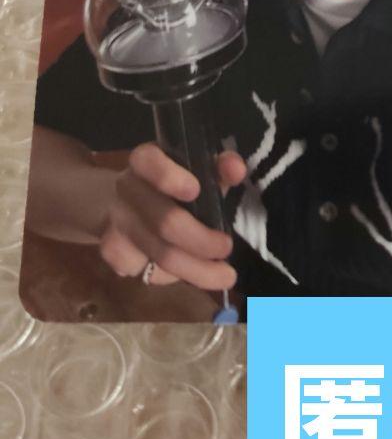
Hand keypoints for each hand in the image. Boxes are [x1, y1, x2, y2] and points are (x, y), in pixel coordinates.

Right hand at [98, 143, 246, 290]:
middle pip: (163, 221)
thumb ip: (221, 167)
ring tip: (225, 276)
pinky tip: (187, 274)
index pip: (148, 161)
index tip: (194, 191)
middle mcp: (126, 188)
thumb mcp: (199, 171)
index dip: (168, 177)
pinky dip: (170, 277)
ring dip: (196, 269)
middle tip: (227, 248)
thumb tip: (236, 169)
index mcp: (146, 161)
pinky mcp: (110, 250)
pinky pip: (144, 271)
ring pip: (158, 253)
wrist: (124, 204)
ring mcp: (115, 220)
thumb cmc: (173, 185)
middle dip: (201, 240)